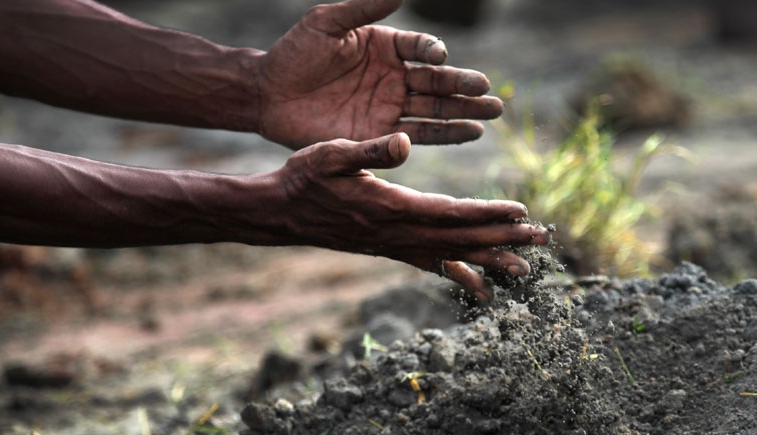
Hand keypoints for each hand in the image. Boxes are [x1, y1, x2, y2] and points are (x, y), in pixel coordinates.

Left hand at [256, 0, 502, 148]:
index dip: (431, 52)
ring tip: (492, 114)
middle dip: (463, 87)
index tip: (437, 57)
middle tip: (488, 92)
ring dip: (463, 113)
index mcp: (387, 46)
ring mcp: (389, 107)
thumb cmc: (295, 52)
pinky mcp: (378, 134)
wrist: (269, 94)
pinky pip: (417, 134)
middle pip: (437, 82)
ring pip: (434, 110)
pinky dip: (444, 135)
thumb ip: (363, 7)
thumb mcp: (327, 22)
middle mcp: (394, 77)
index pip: (420, 48)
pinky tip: (469, 133)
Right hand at [266, 133, 547, 300]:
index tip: (521, 212)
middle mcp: (397, 233)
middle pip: (459, 238)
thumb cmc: (304, 178)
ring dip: (488, 260)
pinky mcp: (387, 249)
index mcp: (389, 207)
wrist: (282, 212)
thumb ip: (370, 150)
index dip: (487, 213)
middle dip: (502, 239)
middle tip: (541, 243)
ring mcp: (393, 245)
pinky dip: (457, 274)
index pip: (449, 212)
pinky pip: (429, 265)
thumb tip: (404, 142)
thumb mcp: (331, 154)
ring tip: (523, 271)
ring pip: (450, 256)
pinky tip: (477, 285)